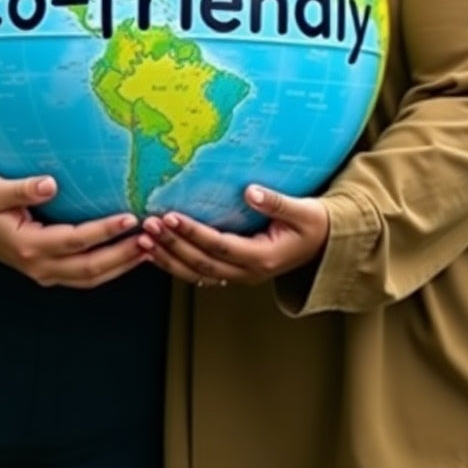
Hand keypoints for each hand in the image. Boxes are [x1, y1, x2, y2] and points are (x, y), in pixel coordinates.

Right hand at [0, 174, 148, 287]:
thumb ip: (21, 188)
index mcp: (28, 246)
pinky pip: (86, 276)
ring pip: (91, 278)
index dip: (104, 231)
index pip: (75, 241)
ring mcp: (45, 273)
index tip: (130, 217)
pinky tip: (130, 254)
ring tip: (150, 247)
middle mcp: (39, 266)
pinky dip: (111, 268)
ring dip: (122, 265)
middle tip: (151, 237)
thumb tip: (49, 184)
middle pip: (90, 268)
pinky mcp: (52, 273)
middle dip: (123, 254)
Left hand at [139, 185, 329, 286]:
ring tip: (143, 240)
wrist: (325, 243)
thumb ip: (277, 202)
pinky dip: (175, 263)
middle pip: (201, 263)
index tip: (170, 216)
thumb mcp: (304, 211)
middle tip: (148, 225)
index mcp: (263, 258)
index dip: (193, 233)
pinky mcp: (233, 272)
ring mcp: (239, 276)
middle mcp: (248, 273)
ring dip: (168, 258)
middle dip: (172, 245)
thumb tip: (249, 191)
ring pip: (196, 273)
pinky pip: (199, 272)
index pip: (219, 246)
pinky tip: (156, 251)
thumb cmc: (315, 223)